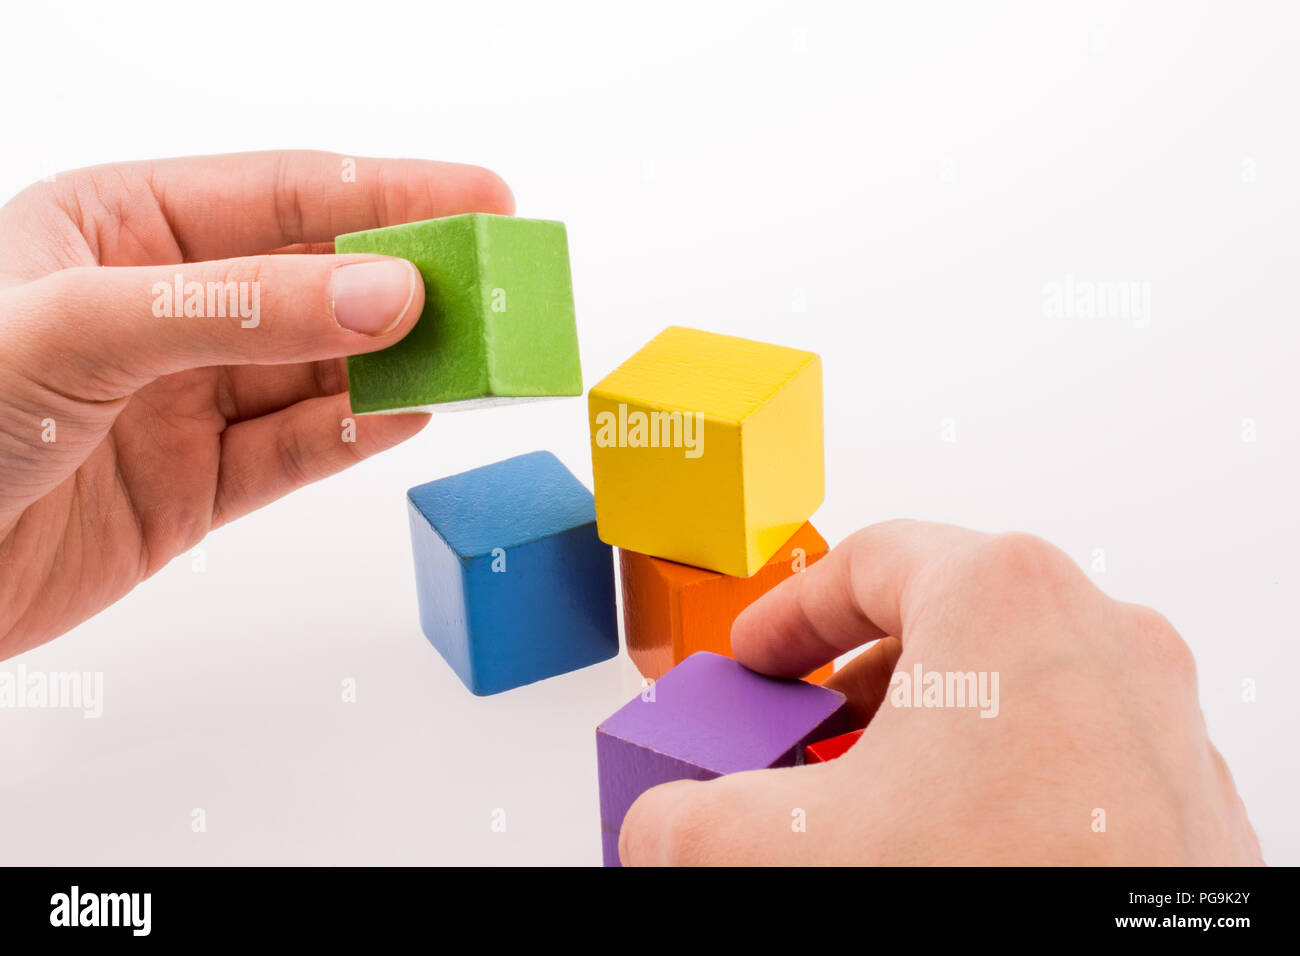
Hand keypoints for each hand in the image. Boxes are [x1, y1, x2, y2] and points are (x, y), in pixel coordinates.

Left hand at [0, 150, 512, 657]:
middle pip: (319, 283)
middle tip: (500, 287)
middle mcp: (165, 308)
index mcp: (122, 227)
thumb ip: (242, 307)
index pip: (285, 195)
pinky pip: (296, 451)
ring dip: (400, 365)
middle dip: (412, 283)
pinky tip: (410, 416)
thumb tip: (386, 295)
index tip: (484, 203)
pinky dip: (356, 436)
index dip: (393, 194)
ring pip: (322, 372)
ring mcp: (184, 400)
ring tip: (477, 358)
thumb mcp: (81, 327)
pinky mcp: (195, 487)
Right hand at [619, 520, 1262, 864]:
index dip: (792, 613)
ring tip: (876, 805)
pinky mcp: (1184, 798)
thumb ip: (686, 816)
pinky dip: (1000, 782)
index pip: (870, 560)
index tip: (761, 657)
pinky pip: (1071, 755)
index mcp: (1005, 597)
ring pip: (1013, 689)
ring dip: (929, 738)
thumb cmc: (995, 887)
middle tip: (806, 734)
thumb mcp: (783, 844)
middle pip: (945, 624)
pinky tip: (953, 847)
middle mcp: (1100, 637)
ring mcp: (1156, 718)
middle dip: (857, 683)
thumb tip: (662, 826)